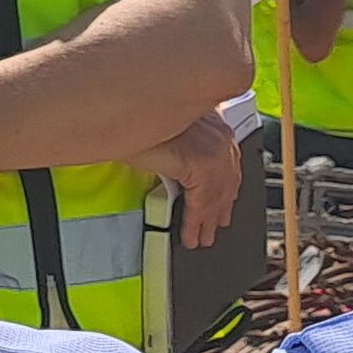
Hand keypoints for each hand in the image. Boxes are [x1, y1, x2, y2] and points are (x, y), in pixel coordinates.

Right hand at [125, 110, 242, 248]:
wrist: (123, 115)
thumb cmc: (137, 118)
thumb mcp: (168, 130)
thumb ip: (182, 144)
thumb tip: (182, 167)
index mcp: (214, 122)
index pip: (229, 161)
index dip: (227, 186)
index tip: (225, 202)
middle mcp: (219, 134)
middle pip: (227, 181)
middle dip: (221, 206)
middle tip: (215, 225)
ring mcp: (214, 148)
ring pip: (215, 195)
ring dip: (207, 221)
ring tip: (201, 237)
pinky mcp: (201, 164)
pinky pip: (201, 203)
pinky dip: (194, 222)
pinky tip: (190, 234)